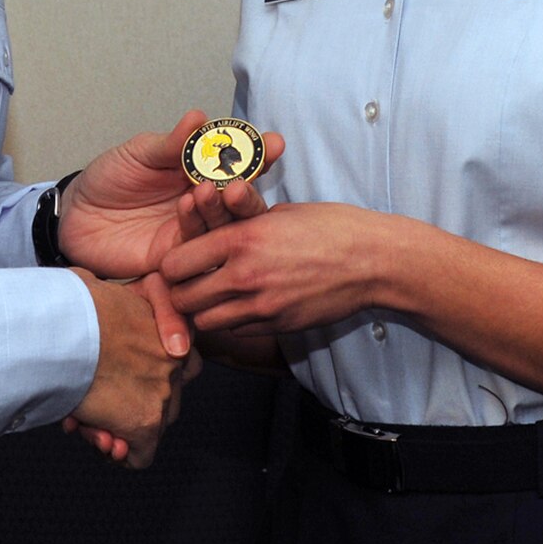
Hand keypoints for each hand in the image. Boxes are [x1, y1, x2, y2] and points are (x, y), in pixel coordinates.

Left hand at [60, 111, 284, 279]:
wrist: (76, 217)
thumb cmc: (109, 178)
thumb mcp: (139, 154)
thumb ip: (170, 143)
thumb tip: (199, 116)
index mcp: (198, 173)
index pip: (234, 163)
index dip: (255, 154)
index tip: (274, 143)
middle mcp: (202, 203)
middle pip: (237, 198)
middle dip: (251, 184)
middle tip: (256, 173)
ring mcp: (192, 231)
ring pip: (220, 224)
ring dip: (223, 206)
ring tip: (213, 188)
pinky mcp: (176, 257)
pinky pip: (195, 247)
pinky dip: (196, 227)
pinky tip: (191, 208)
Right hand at [67, 272, 196, 468]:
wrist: (61, 327)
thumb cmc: (68, 303)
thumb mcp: (93, 284)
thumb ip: (103, 292)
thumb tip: (83, 280)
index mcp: (166, 325)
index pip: (182, 358)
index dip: (152, 373)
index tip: (120, 378)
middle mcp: (173, 360)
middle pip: (167, 396)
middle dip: (133, 405)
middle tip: (101, 406)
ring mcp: (161, 391)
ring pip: (153, 427)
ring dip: (123, 431)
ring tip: (92, 424)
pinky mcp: (143, 421)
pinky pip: (140, 456)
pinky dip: (120, 455)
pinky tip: (95, 437)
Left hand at [160, 201, 388, 335]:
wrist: (371, 261)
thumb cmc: (329, 227)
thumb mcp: (278, 213)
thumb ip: (240, 224)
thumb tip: (216, 226)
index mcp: (241, 239)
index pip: (176, 262)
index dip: (171, 264)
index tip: (179, 260)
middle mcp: (244, 276)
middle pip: (182, 298)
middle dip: (179, 291)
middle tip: (188, 282)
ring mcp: (261, 306)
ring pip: (205, 322)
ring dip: (203, 310)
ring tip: (213, 296)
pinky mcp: (277, 325)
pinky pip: (235, 331)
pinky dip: (230, 321)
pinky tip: (242, 305)